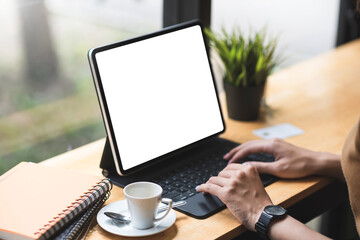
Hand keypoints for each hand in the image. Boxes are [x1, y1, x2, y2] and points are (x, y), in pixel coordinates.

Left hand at [197, 163, 271, 230]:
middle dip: (219, 180)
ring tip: (208, 188)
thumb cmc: (260, 202)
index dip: (224, 173)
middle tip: (217, 186)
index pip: (230, 167)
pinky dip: (202, 187)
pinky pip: (209, 187)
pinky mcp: (225, 193)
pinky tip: (200, 189)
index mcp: (248, 169)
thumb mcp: (255, 182)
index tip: (221, 177)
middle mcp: (240, 174)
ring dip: (210, 184)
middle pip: (221, 173)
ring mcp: (232, 183)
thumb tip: (229, 175)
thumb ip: (244, 176)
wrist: (263, 215)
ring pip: (214, 179)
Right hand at [224, 138, 338, 178]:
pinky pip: (259, 146)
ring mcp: (275, 143)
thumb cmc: (300, 166)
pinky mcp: (277, 146)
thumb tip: (246, 166)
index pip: (249, 148)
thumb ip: (261, 167)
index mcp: (271, 145)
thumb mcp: (279, 170)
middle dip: (236, 151)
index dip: (237, 155)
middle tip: (226, 158)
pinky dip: (250, 150)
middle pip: (249, 144)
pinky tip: (247, 154)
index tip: (229, 162)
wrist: (316, 162)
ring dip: (242, 150)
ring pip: (253, 144)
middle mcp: (272, 141)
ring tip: (233, 156)